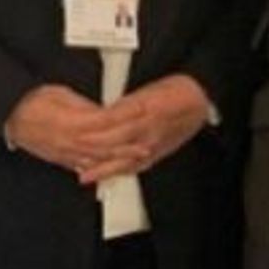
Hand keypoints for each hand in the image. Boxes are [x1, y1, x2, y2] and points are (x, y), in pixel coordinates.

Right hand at [3, 84, 135, 178]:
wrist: (10, 117)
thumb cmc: (30, 102)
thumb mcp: (60, 93)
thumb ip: (83, 105)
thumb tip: (101, 110)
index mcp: (73, 122)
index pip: (106, 120)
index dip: (125, 115)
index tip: (140, 110)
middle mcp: (72, 141)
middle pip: (107, 144)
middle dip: (129, 142)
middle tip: (148, 139)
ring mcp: (67, 152)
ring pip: (100, 158)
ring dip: (121, 157)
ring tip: (139, 155)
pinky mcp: (62, 158)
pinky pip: (85, 166)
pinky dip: (101, 168)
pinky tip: (112, 168)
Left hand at [75, 75, 211, 184]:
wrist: (197, 101)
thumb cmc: (172, 93)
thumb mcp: (144, 91)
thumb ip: (122, 105)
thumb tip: (101, 114)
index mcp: (140, 109)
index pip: (109, 121)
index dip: (90, 128)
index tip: (74, 132)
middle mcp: (144, 129)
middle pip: (112, 143)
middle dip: (90, 150)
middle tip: (71, 154)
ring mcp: (150, 144)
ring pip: (122, 160)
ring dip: (102, 169)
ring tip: (85, 175)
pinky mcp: (156, 154)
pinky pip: (135, 167)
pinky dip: (119, 172)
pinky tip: (107, 177)